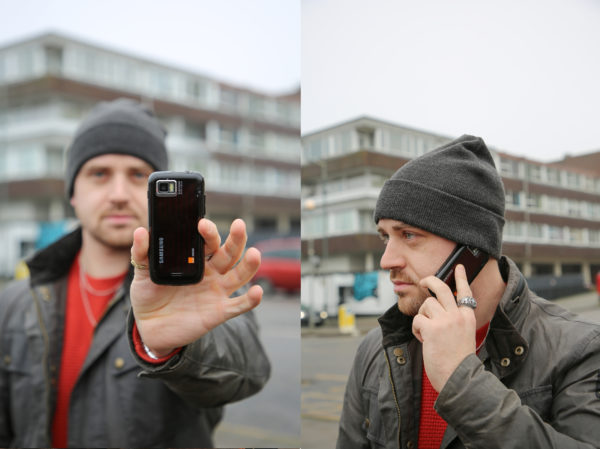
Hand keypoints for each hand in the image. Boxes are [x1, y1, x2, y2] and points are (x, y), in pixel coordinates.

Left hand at [130, 218, 262, 356]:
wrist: (149, 327)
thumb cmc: (149, 295)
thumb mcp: (142, 272)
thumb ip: (142, 252)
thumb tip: (141, 231)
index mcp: (195, 259)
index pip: (207, 241)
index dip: (208, 231)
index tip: (201, 223)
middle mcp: (211, 272)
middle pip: (229, 252)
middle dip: (236, 239)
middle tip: (239, 225)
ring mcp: (217, 291)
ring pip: (239, 275)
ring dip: (249, 265)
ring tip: (255, 254)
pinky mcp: (219, 312)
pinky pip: (239, 305)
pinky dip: (251, 300)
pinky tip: (258, 292)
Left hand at [412, 264, 476, 391]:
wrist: (459, 378)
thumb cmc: (458, 361)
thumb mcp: (462, 336)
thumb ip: (453, 321)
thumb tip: (435, 308)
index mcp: (468, 317)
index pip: (465, 292)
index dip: (461, 278)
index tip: (458, 266)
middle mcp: (458, 315)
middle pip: (442, 288)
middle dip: (431, 281)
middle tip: (424, 281)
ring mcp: (446, 321)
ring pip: (426, 305)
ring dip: (422, 317)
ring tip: (426, 332)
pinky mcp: (432, 328)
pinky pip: (417, 319)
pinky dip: (416, 329)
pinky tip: (423, 339)